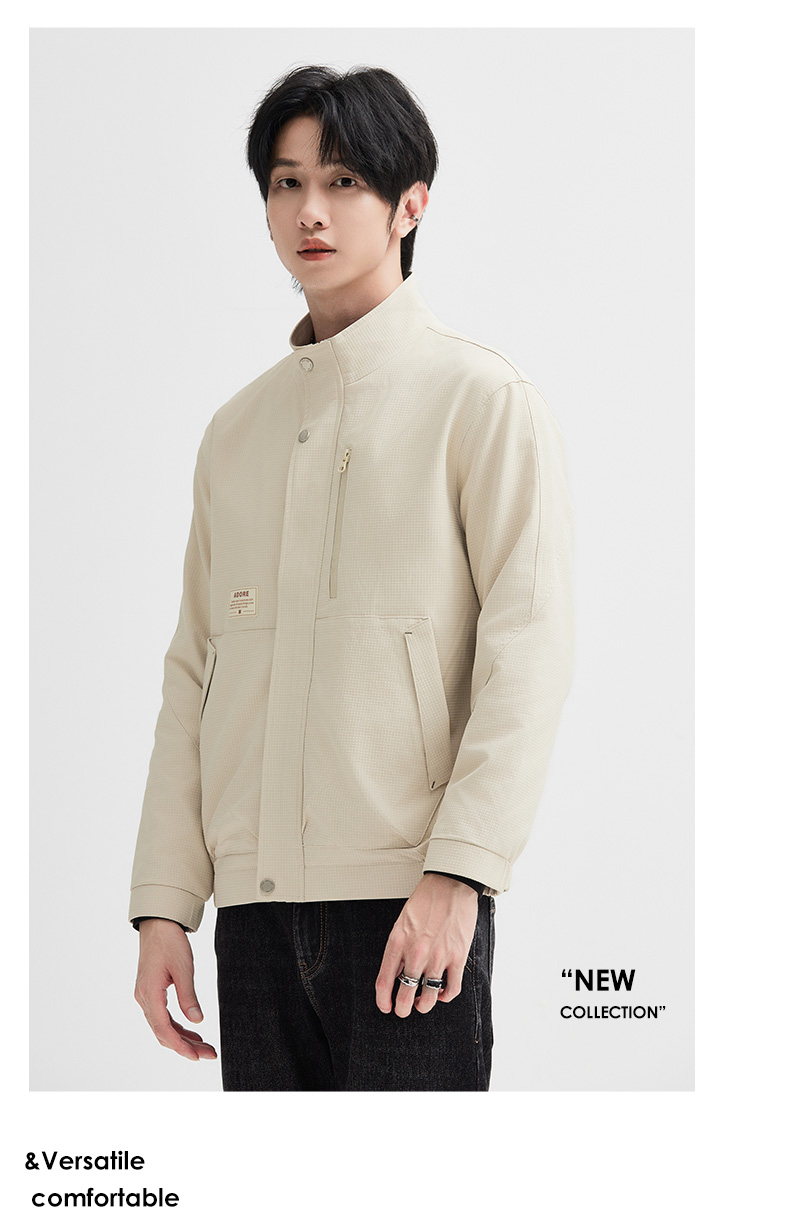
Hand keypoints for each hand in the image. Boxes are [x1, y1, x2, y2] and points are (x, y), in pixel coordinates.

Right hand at [134, 919, 216, 1060]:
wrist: (158, 923)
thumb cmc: (170, 942)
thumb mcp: (184, 968)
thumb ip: (189, 996)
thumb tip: (197, 1021)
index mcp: (150, 993)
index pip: (164, 1029)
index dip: (180, 1046)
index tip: (197, 1056)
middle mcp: (144, 998)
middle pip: (163, 1032)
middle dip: (185, 1046)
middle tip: (208, 1054)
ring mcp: (145, 996)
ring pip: (162, 1026)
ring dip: (182, 1038)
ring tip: (204, 1046)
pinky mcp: (151, 992)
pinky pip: (162, 1016)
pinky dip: (176, 1026)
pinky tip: (192, 1030)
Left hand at [374, 874, 478, 1017]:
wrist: (450, 884)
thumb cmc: (426, 900)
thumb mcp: (402, 922)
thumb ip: (398, 947)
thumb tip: (397, 972)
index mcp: (397, 942)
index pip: (384, 982)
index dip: (383, 1000)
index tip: (385, 1007)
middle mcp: (415, 953)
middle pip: (405, 995)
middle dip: (402, 1009)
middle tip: (403, 1010)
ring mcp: (437, 957)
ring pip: (428, 998)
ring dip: (424, 1005)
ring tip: (423, 1003)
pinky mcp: (457, 957)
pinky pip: (451, 989)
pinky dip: (445, 996)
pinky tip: (441, 993)